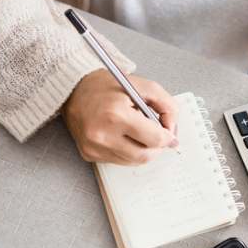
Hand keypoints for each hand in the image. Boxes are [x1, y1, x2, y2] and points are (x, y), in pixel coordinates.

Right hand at [61, 69, 180, 165]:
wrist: (74, 90)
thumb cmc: (108, 87)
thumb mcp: (144, 86)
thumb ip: (167, 105)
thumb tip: (173, 130)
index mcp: (116, 115)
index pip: (155, 139)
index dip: (168, 137)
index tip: (168, 132)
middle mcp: (102, 134)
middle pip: (145, 155)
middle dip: (157, 146)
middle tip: (156, 134)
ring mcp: (94, 147)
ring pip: (134, 161)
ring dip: (143, 150)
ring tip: (138, 132)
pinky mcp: (89, 154)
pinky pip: (119, 161)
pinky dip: (128, 152)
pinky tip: (123, 136)